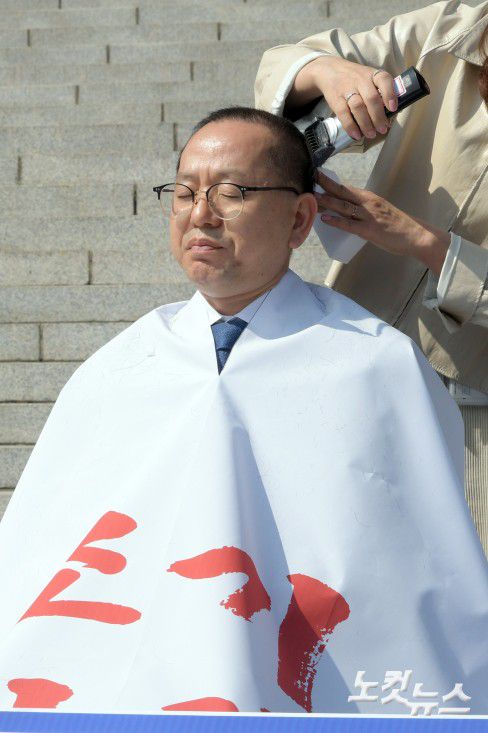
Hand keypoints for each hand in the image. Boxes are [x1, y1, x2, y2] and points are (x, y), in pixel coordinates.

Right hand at [290, 56, 397, 140]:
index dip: (390, 94)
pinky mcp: (336, 99)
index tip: (393, 108)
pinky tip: (357, 135)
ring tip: (371, 134)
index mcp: (372, 74)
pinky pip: (344, 114)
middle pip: (371, 98)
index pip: (384, 80)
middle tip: (382, 129)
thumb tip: (388, 114)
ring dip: (366, 124)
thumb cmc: (354, 78)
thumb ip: (378, 91)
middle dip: (378, 117)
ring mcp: (347, 89)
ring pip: (358, 107)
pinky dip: (351, 126)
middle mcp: (360, 80)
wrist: (329, 70)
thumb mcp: (368, 77)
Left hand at [315, 171, 449, 274]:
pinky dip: (336, 221)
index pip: (346, 188)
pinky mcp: (370, 230)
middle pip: (342, 191)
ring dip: (326, 201)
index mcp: (370, 198)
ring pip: (343, 206)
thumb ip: (364, 211)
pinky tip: (324, 218)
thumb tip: (347, 213)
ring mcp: (369, 216)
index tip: (317, 176)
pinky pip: (350, 224)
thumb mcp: (379, 213)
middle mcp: (368, 203)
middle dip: (325, 184)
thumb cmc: (397, 226)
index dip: (331, 182)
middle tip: (310, 178)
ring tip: (311, 197)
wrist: (416, 235)